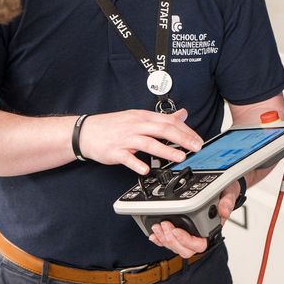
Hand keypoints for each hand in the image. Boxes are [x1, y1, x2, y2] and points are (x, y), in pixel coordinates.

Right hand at [78, 107, 202, 173]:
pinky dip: (137, 163)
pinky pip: (127, 158)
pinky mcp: (115, 151)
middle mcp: (136, 125)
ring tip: (180, 157)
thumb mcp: (138, 117)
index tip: (198, 140)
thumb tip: (183, 114)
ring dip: (165, 150)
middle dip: (182, 139)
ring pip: (148, 142)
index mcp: (143, 117)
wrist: (86, 131)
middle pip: (162, 129)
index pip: (168, 121)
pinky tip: (146, 169)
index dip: (185, 130)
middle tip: (196, 147)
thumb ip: (162, 118)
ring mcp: (125, 138)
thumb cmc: (113, 126)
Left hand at [147, 183, 237, 256]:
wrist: (222, 189)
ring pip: (175, 247)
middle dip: (171, 240)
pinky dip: (160, 239)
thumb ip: (227, 202)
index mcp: (212, 231)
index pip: (200, 245)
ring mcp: (189, 235)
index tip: (176, 230)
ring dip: (164, 239)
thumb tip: (224, 211)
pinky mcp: (181, 230)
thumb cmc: (225, 194)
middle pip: (185, 250)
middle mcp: (200, 236)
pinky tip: (154, 235)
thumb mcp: (229, 193)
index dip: (186, 240)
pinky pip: (170, 241)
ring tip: (158, 226)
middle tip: (165, 225)